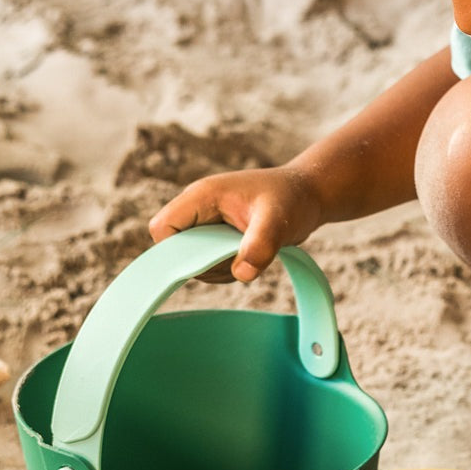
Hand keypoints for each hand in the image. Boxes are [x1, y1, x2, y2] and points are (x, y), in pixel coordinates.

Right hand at [148, 165, 325, 282]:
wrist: (308, 195)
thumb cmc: (292, 199)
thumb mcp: (278, 221)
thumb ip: (260, 246)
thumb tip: (241, 274)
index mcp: (202, 196)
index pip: (162, 228)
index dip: (176, 251)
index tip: (209, 260)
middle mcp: (197, 208)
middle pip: (174, 249)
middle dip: (202, 264)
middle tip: (238, 258)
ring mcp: (205, 223)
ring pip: (190, 260)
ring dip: (215, 269)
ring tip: (248, 255)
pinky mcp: (216, 236)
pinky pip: (206, 264)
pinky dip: (224, 270)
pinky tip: (248, 258)